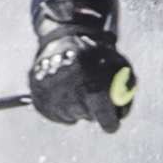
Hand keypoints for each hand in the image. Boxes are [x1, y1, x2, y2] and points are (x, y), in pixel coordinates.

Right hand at [30, 0, 137, 131]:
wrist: (66, 36)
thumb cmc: (99, 53)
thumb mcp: (120, 66)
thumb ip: (125, 91)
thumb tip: (120, 115)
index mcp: (92, 80)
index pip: (102, 113)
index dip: (109, 122)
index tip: (111, 126)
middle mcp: (68, 88)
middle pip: (86, 114)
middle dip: (94, 110)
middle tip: (95, 96)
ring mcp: (49, 92)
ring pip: (69, 115)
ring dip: (77, 108)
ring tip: (78, 87)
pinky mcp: (36, 94)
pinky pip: (53, 113)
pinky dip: (61, 108)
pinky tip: (66, 92)